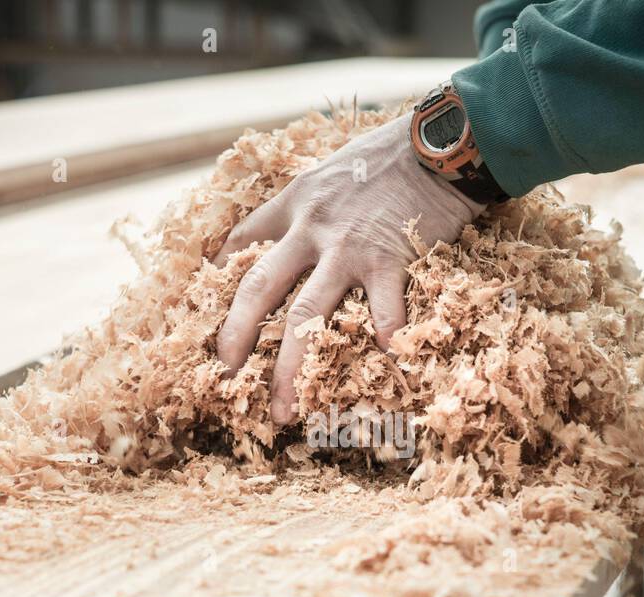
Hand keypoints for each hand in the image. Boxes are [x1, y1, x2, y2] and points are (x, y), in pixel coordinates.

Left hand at [214, 114, 483, 424]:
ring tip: (285, 408)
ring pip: (307, 316)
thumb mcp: (332, 168)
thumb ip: (313, 201)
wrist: (437, 142)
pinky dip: (382, 339)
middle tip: (225, 374)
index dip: (218, 278)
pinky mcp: (390, 260)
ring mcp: (348, 248)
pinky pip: (382, 310)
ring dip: (291, 368)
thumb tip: (301, 225)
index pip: (241, 243)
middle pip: (259, 290)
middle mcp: (310, 229)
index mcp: (294, 204)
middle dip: (236, 336)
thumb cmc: (389, 153)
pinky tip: (382, 366)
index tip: (206, 311)